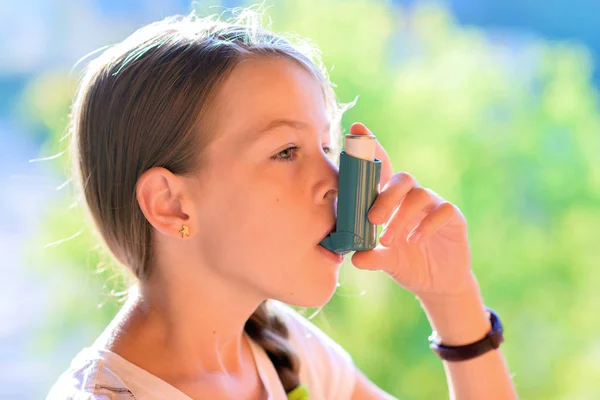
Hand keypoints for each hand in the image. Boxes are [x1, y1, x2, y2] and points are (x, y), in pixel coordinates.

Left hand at [349, 122, 472, 296]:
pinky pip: (443, 210)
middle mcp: (413, 197)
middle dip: (385, 196)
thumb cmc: (408, 263)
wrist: (438, 284)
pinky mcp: (454, 218)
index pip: (382, 170)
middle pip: (402, 178)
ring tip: (388, 241)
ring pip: (419, 195)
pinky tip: (414, 240)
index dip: (372, 149)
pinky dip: (426, 225)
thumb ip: (371, 256)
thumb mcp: (386, 261)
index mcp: (393, 200)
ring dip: (401, 217)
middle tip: (373, 219)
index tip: (357, 130)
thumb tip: (354, 259)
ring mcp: (435, 205)